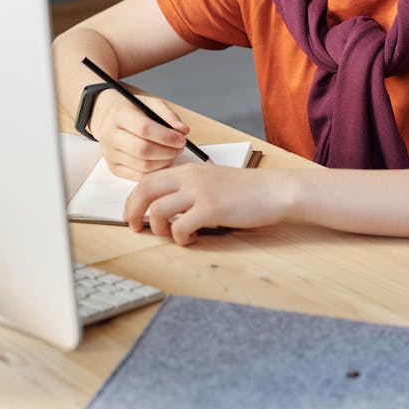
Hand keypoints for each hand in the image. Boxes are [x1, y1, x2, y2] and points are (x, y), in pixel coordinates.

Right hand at [91, 89, 190, 180]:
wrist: (111, 118)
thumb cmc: (134, 111)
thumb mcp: (151, 104)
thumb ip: (168, 115)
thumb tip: (183, 130)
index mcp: (118, 115)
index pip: (143, 129)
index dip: (166, 136)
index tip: (181, 139)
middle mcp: (110, 135)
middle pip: (142, 150)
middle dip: (167, 151)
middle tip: (180, 148)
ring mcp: (110, 153)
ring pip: (142, 166)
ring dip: (164, 162)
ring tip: (172, 153)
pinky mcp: (113, 168)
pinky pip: (139, 176)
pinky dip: (155, 171)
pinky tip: (162, 161)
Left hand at [123, 164, 293, 244]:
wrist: (276, 191)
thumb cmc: (250, 190)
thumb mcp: (215, 180)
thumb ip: (192, 187)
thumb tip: (171, 206)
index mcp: (190, 169)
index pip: (148, 179)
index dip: (133, 198)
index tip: (132, 213)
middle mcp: (190, 177)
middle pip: (145, 191)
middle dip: (132, 212)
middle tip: (134, 228)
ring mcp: (200, 192)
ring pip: (157, 211)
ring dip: (159, 229)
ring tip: (174, 235)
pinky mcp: (211, 210)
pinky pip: (180, 227)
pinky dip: (181, 238)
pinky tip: (193, 239)